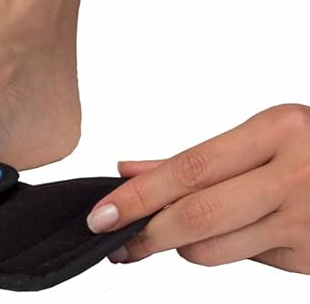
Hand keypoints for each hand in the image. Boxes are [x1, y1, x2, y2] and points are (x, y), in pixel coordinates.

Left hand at [86, 104, 309, 273]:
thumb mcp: (261, 137)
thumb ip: (193, 159)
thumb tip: (129, 171)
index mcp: (277, 131)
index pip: (188, 169)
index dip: (137, 196)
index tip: (102, 214)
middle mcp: (294, 176)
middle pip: (197, 216)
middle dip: (145, 235)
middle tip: (115, 242)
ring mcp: (307, 222)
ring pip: (214, 250)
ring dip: (181, 245)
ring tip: (174, 231)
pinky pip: (246, 260)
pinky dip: (227, 248)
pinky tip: (237, 230)